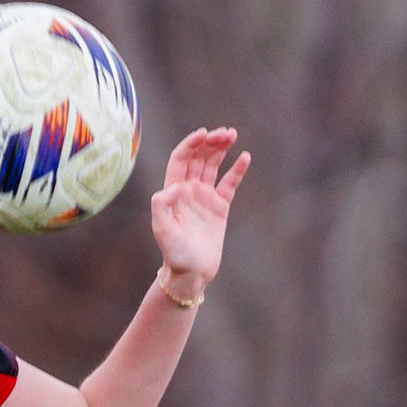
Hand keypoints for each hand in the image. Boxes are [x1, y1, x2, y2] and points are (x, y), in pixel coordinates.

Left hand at [151, 127, 249, 295]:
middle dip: (209, 142)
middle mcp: (188, 190)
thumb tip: (174, 186)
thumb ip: (162, 206)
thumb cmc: (175, 254)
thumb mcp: (163, 230)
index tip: (203, 134)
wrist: (191, 273)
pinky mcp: (220, 208)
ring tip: (232, 134)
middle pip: (198, 158)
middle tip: (224, 133)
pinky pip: (229, 184)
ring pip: (213, 165)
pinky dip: (237, 170)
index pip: (181, 159)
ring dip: (221, 149)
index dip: (191, 144)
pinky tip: (245, 157)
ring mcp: (204, 198)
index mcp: (172, 191)